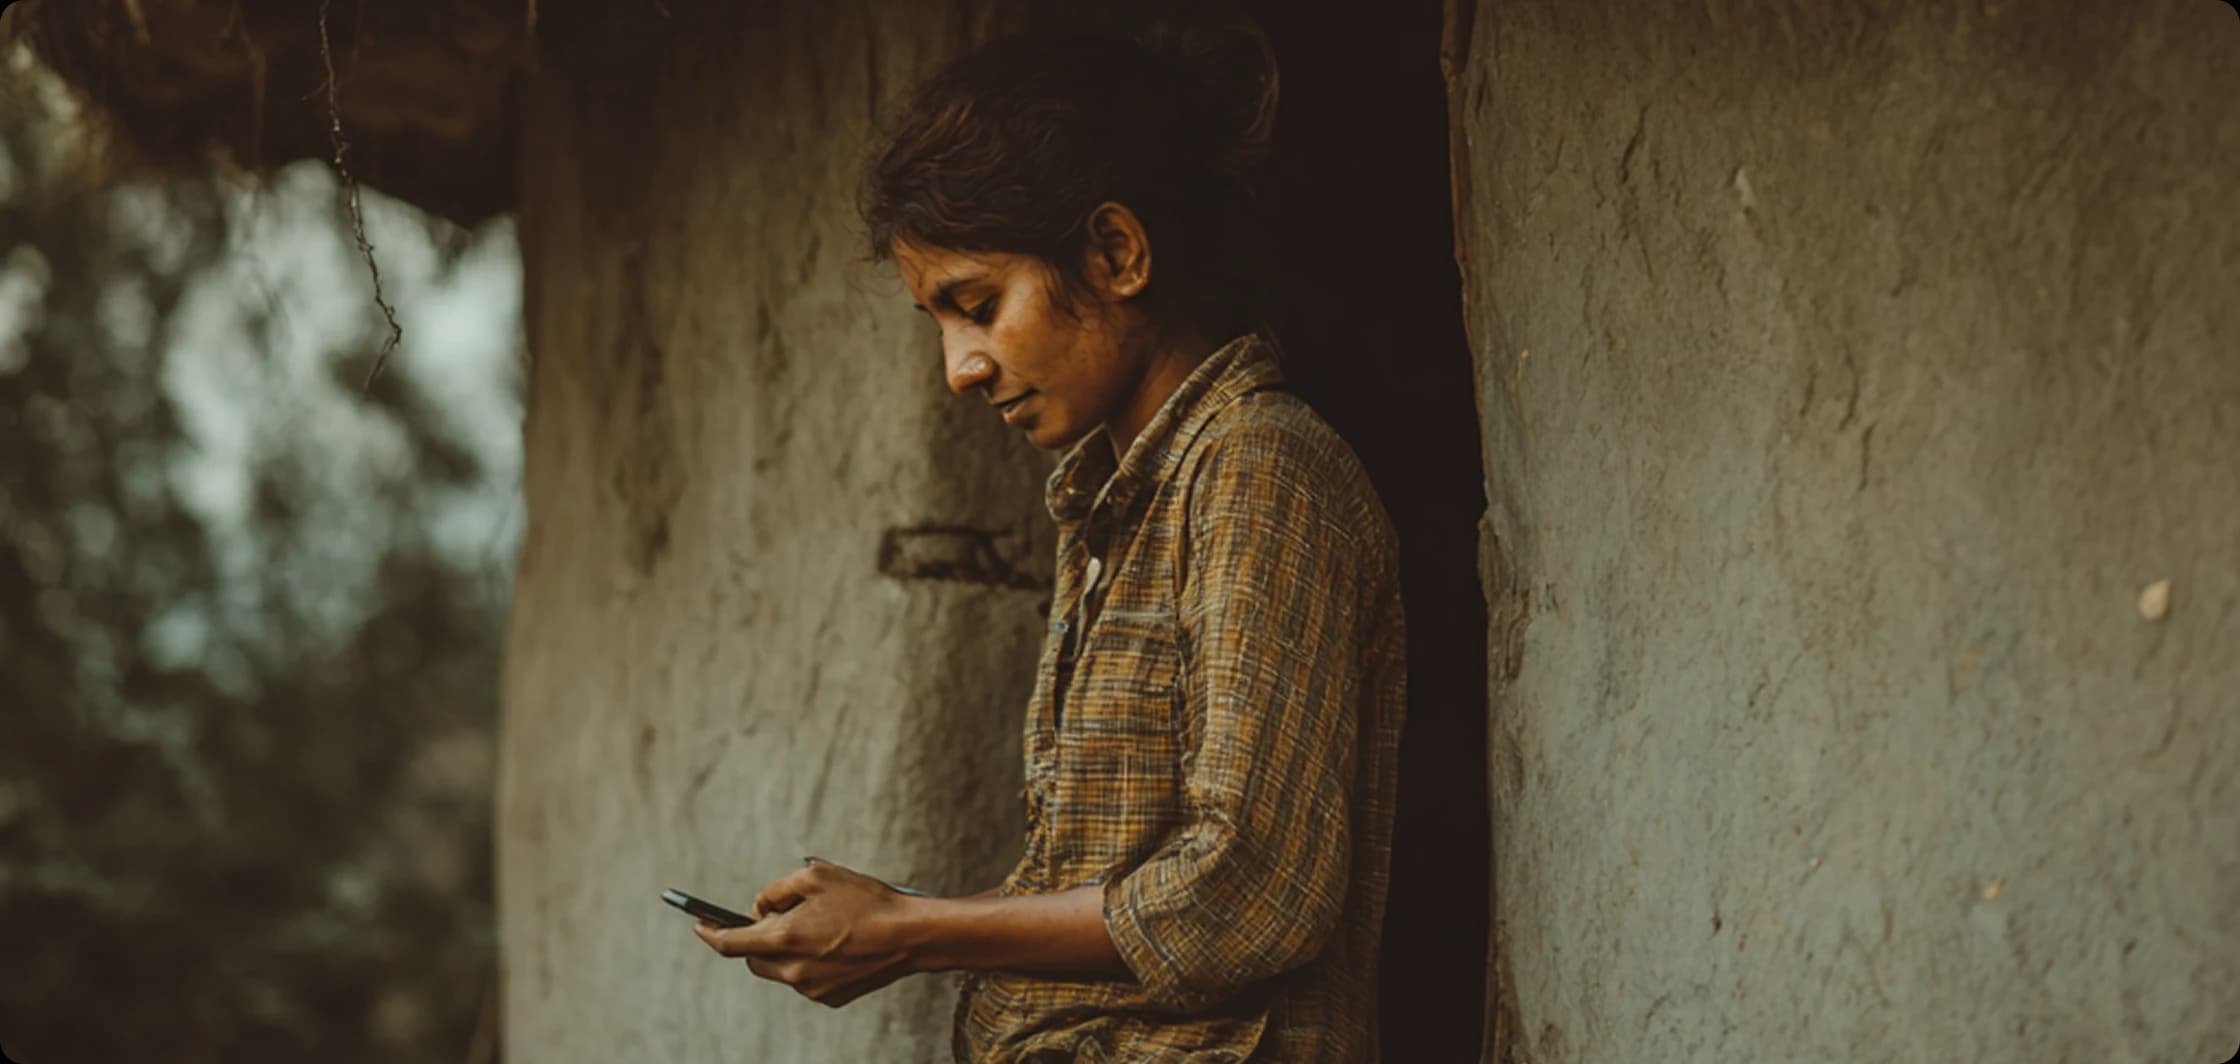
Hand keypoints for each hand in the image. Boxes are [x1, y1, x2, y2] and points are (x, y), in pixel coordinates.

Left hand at [692, 859, 924, 1007]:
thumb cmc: (866, 900)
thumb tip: (761, 907)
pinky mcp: (831, 998)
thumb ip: (778, 889)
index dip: (710, 934)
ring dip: (785, 950)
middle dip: (752, 941)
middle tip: (766, 918)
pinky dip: (808, 962)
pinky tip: (833, 943)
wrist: (911, 936)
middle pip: (753, 959)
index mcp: (785, 938)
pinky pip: (806, 978)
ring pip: (782, 969)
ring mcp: (812, 988)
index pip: (731, 943)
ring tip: (813, 926)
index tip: (699, 924)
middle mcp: (793, 970)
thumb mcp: (817, 875)